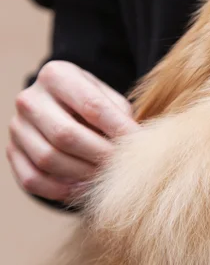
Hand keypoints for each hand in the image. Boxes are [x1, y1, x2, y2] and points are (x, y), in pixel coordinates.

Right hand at [6, 61, 137, 202]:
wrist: (61, 105)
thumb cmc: (94, 101)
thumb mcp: (109, 96)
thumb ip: (121, 115)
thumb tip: (137, 142)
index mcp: (57, 75)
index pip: (91, 106)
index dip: (118, 129)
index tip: (141, 144)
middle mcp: (30, 98)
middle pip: (66, 135)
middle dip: (100, 154)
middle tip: (124, 166)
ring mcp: (17, 127)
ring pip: (48, 159)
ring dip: (83, 174)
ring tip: (108, 177)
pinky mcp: (12, 152)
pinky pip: (32, 179)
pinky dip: (60, 189)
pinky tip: (85, 187)